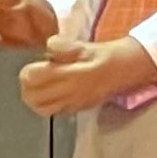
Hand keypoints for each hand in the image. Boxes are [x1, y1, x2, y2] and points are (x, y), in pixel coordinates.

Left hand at [20, 33, 156, 116]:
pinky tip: (53, 92)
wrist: (129, 70)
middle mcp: (69, 93)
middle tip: (34, 73)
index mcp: (70, 74)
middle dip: (28, 85)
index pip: (33, 79)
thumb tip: (48, 47)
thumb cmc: (108, 55)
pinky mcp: (77, 109)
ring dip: (34, 97)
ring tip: (40, 84)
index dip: (28, 70)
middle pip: (31, 98)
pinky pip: (53, 112)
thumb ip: (63, 46)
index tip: (35, 63)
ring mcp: (73, 104)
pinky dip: (46, 104)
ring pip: (40, 108)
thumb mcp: (85, 45)